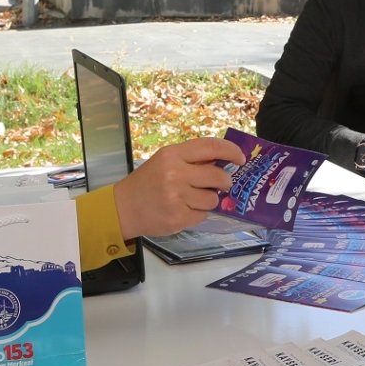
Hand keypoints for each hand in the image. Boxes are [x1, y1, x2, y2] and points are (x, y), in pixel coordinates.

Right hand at [111, 137, 246, 240]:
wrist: (123, 208)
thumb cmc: (147, 182)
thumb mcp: (165, 161)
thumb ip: (191, 159)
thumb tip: (224, 162)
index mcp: (173, 155)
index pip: (211, 147)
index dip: (231, 151)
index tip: (241, 158)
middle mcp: (175, 174)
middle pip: (218, 176)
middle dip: (225, 182)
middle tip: (222, 184)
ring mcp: (177, 198)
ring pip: (213, 199)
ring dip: (208, 200)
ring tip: (192, 199)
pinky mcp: (178, 218)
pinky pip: (203, 215)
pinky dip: (197, 213)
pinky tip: (183, 210)